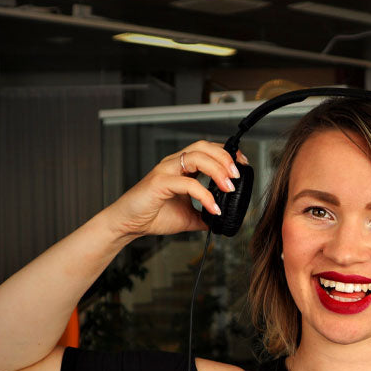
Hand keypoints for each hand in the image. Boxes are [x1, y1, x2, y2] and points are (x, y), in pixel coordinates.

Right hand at [104, 140, 247, 238]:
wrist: (128, 224)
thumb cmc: (152, 215)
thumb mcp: (188, 216)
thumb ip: (204, 214)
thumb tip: (222, 220)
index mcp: (181, 167)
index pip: (207, 150)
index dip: (227, 153)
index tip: (242, 164)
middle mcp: (173, 164)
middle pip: (203, 146)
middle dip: (224, 157)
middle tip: (237, 174)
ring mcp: (165, 170)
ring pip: (195, 157)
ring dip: (217, 169)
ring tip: (229, 186)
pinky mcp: (159, 182)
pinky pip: (187, 183)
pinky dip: (204, 195)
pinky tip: (213, 208)